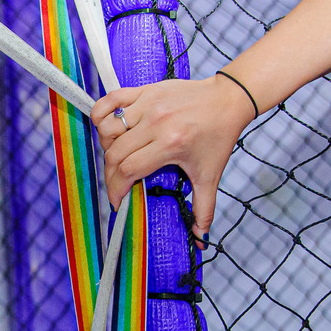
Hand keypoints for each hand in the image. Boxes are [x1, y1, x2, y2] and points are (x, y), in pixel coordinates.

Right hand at [91, 74, 254, 242]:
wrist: (230, 98)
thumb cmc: (218, 136)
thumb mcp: (211, 174)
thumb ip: (203, 208)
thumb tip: (201, 239)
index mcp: (171, 144)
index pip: (128, 169)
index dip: (116, 189)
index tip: (118, 200)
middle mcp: (156, 122)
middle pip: (115, 153)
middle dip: (110, 174)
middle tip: (117, 183)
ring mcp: (149, 103)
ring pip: (108, 129)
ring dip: (106, 146)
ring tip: (117, 155)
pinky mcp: (145, 91)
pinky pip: (110, 101)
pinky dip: (101, 114)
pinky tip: (106, 127)